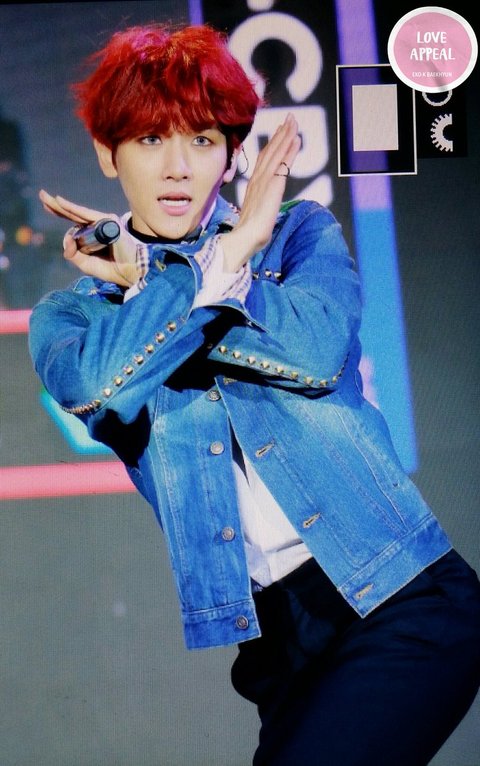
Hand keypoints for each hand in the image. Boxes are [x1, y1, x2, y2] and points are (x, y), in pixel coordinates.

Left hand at [39, 189, 137, 285]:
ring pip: (77, 213)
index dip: (60, 216)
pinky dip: (73, 209)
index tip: (49, 212)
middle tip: (41, 195)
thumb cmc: (114, 269)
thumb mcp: (87, 264)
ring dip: (60, 206)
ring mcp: (103, 222)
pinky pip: (86, 215)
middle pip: (73, 215)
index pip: (74, 224)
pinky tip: (60, 202)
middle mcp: (98, 225)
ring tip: (46, 198)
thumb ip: (73, 254)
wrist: (132, 272)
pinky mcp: (107, 222)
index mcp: (93, 236)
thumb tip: (66, 238)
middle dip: (55, 206)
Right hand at [221, 113, 300, 271]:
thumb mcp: (256, 216)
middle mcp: (258, 180)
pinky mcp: (273, 187)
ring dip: (286, 136)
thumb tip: (260, 211)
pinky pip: (283, 164)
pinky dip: (290, 150)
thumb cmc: (249, 234)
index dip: (273, 145)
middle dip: (281, 134)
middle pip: (270, 152)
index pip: (265, 161)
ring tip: (293, 122)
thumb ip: (259, 207)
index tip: (280, 131)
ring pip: (277, 154)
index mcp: (254, 186)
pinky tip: (296, 139)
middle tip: (289, 118)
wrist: (244, 239)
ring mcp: (265, 182)